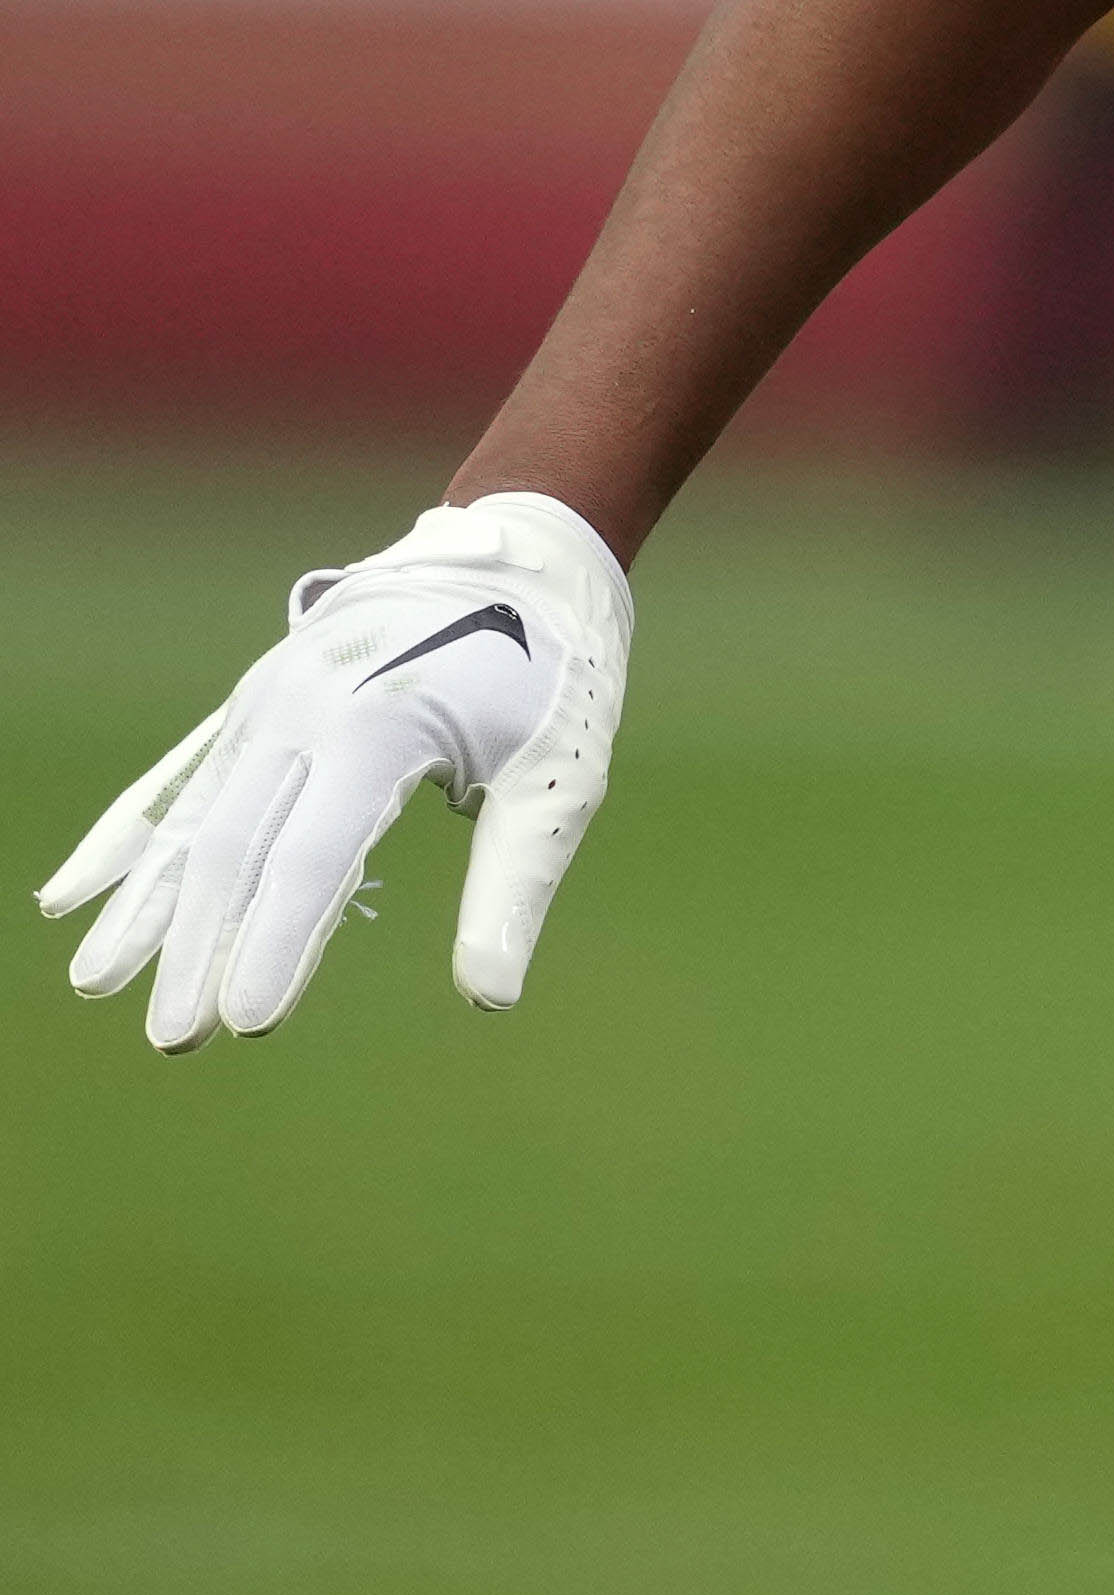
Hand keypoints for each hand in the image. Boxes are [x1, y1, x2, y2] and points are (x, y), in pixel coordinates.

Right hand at [42, 494, 636, 1052]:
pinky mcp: (256, 701)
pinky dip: (128, 837)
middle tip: (175, 1039)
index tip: (245, 1022)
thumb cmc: (556, 676)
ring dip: (146, 904)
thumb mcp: (559, 776)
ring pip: (193, 817)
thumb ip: (514, 885)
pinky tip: (72, 896)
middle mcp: (304, 709)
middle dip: (199, 947)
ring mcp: (269, 700)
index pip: (310, 857)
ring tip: (98, 984)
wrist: (526, 556)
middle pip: (234, 848)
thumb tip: (489, 997)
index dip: (276, 943)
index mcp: (381, 726)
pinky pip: (180, 777)